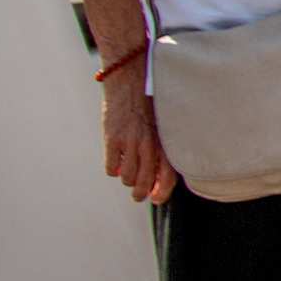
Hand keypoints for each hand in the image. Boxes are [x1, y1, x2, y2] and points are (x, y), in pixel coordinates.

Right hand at [100, 73, 174, 205]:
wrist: (130, 80)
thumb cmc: (149, 103)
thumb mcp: (162, 123)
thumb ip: (161, 146)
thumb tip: (158, 174)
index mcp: (165, 140)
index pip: (168, 176)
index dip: (163, 192)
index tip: (156, 199)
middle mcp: (149, 144)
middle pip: (145, 182)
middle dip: (141, 193)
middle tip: (138, 196)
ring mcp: (130, 142)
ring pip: (127, 178)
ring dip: (127, 179)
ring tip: (127, 170)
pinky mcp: (112, 139)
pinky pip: (111, 168)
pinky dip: (113, 169)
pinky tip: (115, 161)